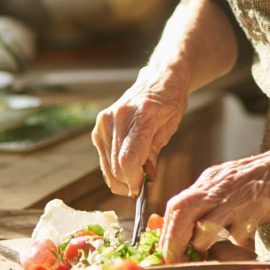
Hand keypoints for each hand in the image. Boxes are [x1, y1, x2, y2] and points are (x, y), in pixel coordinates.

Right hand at [92, 69, 188, 196]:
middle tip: (142, 185)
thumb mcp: (170, 126)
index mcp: (142, 115)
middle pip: (116, 166)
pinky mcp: (99, 125)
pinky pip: (104, 157)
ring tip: (138, 172)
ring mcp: (105, 120)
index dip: (134, 181)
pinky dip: (114, 167)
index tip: (141, 191)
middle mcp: (119, 116)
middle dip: (129, 182)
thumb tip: (145, 179)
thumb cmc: (170, 101)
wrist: (159, 79)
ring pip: (107, 165)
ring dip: (121, 177)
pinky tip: (128, 163)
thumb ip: (155, 153)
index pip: (129, 159)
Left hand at [160, 140, 269, 263]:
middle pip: (180, 212)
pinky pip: (235, 232)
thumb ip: (217, 205)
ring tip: (202, 261)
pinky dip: (232, 246)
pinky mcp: (255, 205)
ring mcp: (235, 195)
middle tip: (175, 262)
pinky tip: (241, 249)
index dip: (167, 231)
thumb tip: (199, 234)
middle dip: (172, 242)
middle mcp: (217, 185)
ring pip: (202, 223)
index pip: (176, 205)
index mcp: (211, 181)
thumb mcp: (235, 187)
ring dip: (197, 247)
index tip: (167, 252)